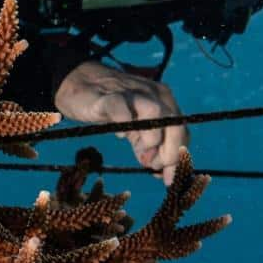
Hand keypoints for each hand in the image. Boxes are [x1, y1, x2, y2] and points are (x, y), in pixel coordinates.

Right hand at [53, 60, 188, 185]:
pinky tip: (121, 134)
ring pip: (155, 112)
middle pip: (174, 123)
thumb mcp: (136, 131)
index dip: (178, 157)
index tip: (167, 178)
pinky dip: (125, 124)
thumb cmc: (113, 110)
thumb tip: (164, 175)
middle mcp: (154, 95)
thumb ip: (150, 149)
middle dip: (170, 152)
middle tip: (154, 167)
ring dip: (152, 139)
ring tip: (141, 153)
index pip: (181, 131)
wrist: (81, 85)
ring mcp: (133, 94)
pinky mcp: (109, 96)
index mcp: (165, 102)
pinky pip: (121, 108)